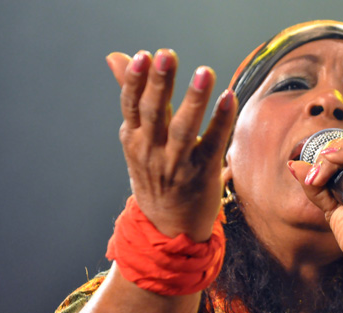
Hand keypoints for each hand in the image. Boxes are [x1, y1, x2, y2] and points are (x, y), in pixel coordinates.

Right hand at [106, 49, 236, 241]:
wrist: (168, 226)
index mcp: (134, 139)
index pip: (131, 106)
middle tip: (166, 55)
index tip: (142, 56)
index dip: (135, 81)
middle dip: (159, 83)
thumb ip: (133, 96)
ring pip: (183, 129)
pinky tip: (228, 97)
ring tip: (204, 72)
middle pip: (155, 113)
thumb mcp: (136, 139)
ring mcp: (177, 163)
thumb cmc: (154, 175)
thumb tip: (115, 57)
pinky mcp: (203, 172)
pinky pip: (213, 143)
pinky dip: (220, 120)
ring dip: (194, 99)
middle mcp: (152, 151)